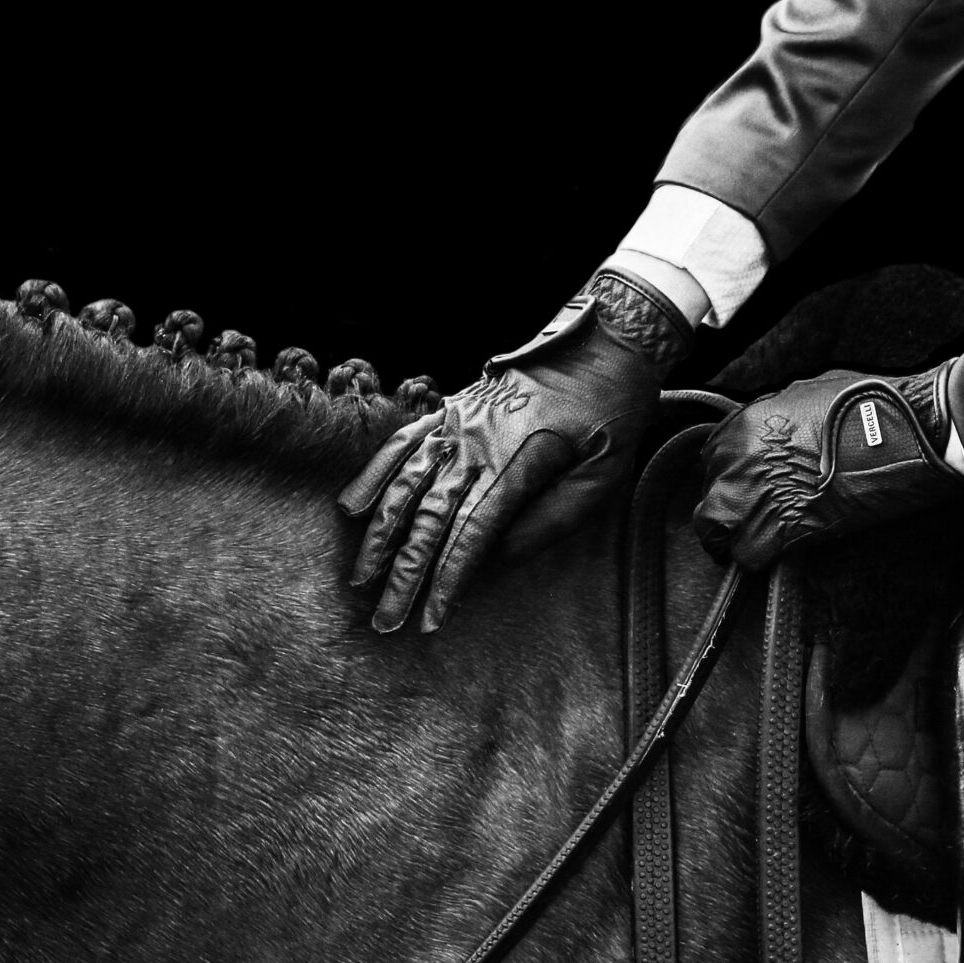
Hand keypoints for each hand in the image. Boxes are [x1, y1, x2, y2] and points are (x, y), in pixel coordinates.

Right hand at [339, 270, 690, 632]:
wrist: (604, 343)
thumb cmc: (610, 416)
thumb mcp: (603, 477)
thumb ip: (550, 522)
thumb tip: (497, 561)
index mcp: (516, 465)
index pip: (470, 537)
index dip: (447, 581)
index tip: (429, 620)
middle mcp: (476, 444)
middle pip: (429, 520)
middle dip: (404, 574)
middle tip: (385, 619)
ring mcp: (457, 423)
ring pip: (405, 485)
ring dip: (380, 536)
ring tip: (361, 578)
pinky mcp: (449, 408)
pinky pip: (402, 443)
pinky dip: (373, 476)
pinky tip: (353, 509)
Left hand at [695, 362, 963, 569]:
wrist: (902, 434)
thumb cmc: (866, 405)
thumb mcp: (808, 393)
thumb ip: (774, 414)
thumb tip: (770, 430)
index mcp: (743, 424)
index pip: (710, 459)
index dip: (728, 476)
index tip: (743, 485)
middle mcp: (739, 462)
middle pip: (709, 501)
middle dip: (724, 512)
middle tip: (745, 518)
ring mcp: (756, 499)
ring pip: (718, 534)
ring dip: (734, 540)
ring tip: (754, 542)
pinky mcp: (783, 531)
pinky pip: (749, 557)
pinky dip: (760, 558)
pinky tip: (776, 552)